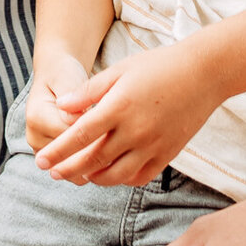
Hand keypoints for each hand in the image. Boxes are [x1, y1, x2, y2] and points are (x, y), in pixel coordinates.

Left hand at [35, 43, 218, 185]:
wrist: (204, 73)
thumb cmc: (159, 65)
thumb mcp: (120, 70)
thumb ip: (89, 91)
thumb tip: (61, 106)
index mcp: (119, 106)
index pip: (80, 135)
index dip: (59, 151)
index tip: (42, 161)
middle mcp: (135, 130)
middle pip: (94, 159)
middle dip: (69, 169)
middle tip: (52, 174)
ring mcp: (153, 145)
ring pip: (116, 174)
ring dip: (94, 177)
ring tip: (79, 176)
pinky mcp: (168, 154)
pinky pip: (140, 176)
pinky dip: (122, 179)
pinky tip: (111, 175)